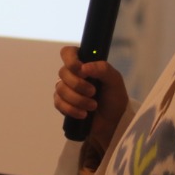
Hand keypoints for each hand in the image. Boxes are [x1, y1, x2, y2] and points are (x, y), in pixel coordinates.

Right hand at [54, 45, 127, 174]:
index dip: (71, 60)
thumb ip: (102, 69)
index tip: (82, 71)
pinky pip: (59, 103)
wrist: (113, 122)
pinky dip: (72, 109)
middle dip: (78, 85)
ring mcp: (66, 89)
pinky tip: (83, 114)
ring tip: (93, 106)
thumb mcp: (114, 80)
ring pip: (60, 89)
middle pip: (63, 72)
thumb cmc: (115, 98)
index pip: (68, 53)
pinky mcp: (63, 104)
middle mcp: (73, 74)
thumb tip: (84, 68)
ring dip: (78, 99)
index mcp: (84, 63)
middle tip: (93, 92)